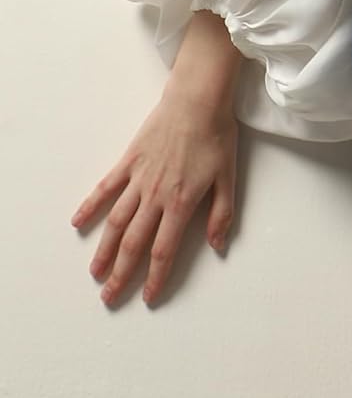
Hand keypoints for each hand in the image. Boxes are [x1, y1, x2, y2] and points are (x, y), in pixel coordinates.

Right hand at [71, 82, 238, 305]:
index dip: (155, 278)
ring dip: (103, 250)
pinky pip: (105, 188)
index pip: (164, 251)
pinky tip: (77, 222)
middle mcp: (155, 196)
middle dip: (121, 274)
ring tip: (94, 272)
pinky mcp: (128, 161)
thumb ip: (222, 214)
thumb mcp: (228, 177)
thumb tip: (217, 245)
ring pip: (116, 222)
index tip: (148, 298)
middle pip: (133, 244)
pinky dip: (90, 206)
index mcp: (181, 203)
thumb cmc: (216, 136)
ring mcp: (138, 179)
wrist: (197, 100)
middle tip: (109, 297)